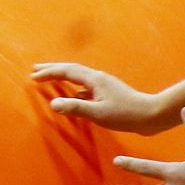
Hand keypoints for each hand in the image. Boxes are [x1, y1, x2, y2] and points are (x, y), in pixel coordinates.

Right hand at [33, 62, 162, 133]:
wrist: (151, 115)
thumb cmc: (126, 115)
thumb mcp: (98, 113)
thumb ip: (75, 108)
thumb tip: (53, 103)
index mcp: (94, 80)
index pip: (66, 71)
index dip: (49, 73)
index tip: (33, 76)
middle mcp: (99, 79)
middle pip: (72, 70)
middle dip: (53, 69)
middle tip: (36, 69)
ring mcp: (105, 86)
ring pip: (79, 78)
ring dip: (63, 78)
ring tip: (51, 80)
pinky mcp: (110, 94)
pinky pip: (87, 88)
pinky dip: (75, 90)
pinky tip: (74, 97)